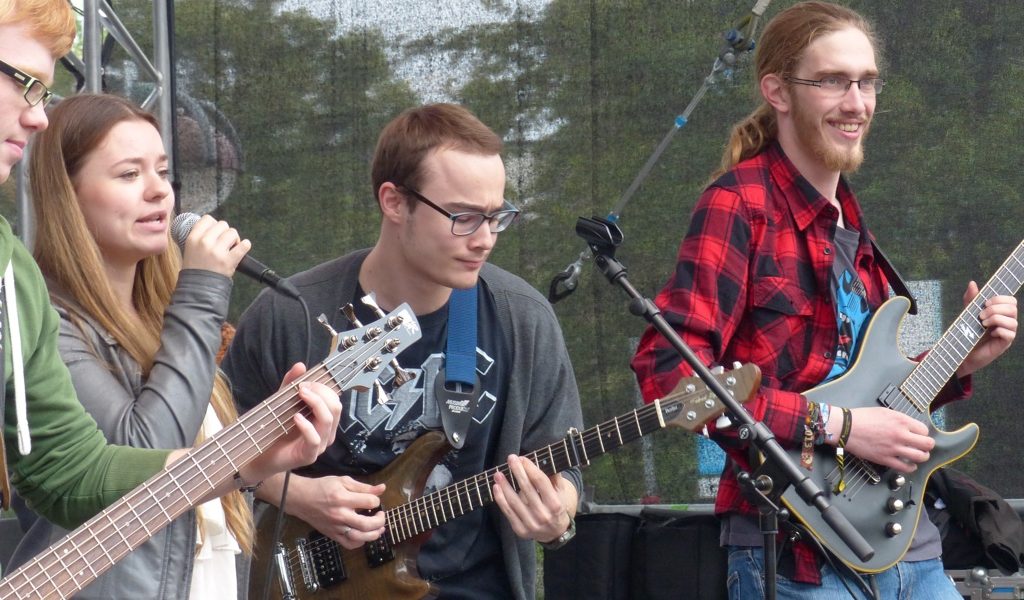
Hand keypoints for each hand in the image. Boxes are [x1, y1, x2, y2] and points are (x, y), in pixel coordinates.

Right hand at [179, 214, 250, 276]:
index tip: (216, 232)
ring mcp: (217, 251)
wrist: (198, 288)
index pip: (207, 219)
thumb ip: (199, 237)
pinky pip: (244, 246)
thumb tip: (213, 226)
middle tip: (225, 243)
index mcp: (193, 238)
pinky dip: (245, 246)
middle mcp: (204, 242)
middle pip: (222, 224)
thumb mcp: (189, 249)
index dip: (214, 224)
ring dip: (235, 239)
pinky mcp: (228, 261)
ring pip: (233, 233)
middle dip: (226, 232)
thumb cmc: (195, 269)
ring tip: (231, 248)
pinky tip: (242, 249)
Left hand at [240, 363, 340, 485]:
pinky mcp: (309, 456)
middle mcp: (326, 432)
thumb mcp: (282, 403)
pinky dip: (307, 426)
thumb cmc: (274, 430)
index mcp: (324, 420)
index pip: (335, 400)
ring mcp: (319, 445)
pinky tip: (296, 418)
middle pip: (336, 408)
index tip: (305, 382)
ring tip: (300, 395)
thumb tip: (300, 365)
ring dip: (315, 404)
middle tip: (302, 388)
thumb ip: (291, 385)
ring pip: (328, 421)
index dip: (323, 388)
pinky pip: (315, 439)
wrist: (259, 455)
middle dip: (320, 393)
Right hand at [286, 475, 386, 549]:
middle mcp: (340, 515)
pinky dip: (360, 543)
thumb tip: (382, 488)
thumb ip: (363, 486)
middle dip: (380, 520)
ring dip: (374, 534)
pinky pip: (349, 544)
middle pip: (367, 524)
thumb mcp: (343, 481)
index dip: (376, 500)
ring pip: (359, 538)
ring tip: (378, 528)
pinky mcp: (332, 535)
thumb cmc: (322, 487)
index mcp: (343, 498)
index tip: (374, 499)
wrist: (301, 498)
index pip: (369, 502)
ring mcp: (336, 527)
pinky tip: (364, 535)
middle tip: (380, 515)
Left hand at [492, 455, 573, 542]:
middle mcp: (543, 515)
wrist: (555, 533)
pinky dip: (500, 499)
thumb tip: (546, 459)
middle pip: (526, 489)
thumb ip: (555, 477)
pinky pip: (507, 511)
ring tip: (498, 474)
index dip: (530, 468)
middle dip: (517, 471)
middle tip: (510, 459)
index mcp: (555, 504)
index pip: (540, 481)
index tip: (522, 458)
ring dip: (505, 485)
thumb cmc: (557, 508)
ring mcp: (531, 524)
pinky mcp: (520, 530)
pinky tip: (496, 488)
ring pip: (514, 501)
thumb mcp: (561, 493)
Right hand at [841, 407, 933, 472]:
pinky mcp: (885, 459)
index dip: (923, 433)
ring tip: (918, 456)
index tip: (918, 435)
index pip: (924, 430)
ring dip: (922, 457)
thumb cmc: (862, 417)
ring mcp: (894, 448)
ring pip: (920, 457)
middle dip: (927, 446)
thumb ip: (900, 420)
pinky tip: (909, 465)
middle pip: (927, 444)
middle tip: (923, 446)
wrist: (846, 428)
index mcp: (901, 421)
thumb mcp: (885, 411)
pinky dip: (911, 467)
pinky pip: (905, 467)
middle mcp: (901, 435)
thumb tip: (909, 427)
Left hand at [958, 281, 1016, 376]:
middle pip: (1013, 308)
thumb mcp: (968, 312)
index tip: (984, 303)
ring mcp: (1007, 333)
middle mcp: (1007, 322)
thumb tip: (972, 283)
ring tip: (982, 324)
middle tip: (980, 315)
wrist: (960, 350)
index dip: (999, 298)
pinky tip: (989, 333)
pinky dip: (998, 330)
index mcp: (1001, 313)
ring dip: (996, 319)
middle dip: (995, 309)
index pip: (1011, 300)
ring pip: (1013, 321)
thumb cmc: (967, 331)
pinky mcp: (1004, 344)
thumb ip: (971, 299)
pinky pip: (1010, 334)